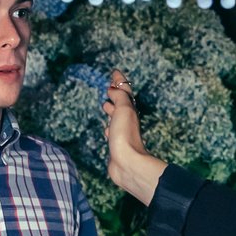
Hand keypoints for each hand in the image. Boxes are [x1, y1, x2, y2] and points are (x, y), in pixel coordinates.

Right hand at [103, 74, 164, 202]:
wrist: (128, 163)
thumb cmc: (125, 136)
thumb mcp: (124, 109)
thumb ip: (120, 97)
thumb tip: (114, 88)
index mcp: (130, 111)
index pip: (125, 92)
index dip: (120, 81)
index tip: (115, 72)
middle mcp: (128, 121)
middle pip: (122, 104)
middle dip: (116, 95)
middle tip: (109, 88)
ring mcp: (122, 134)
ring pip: (117, 118)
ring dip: (112, 110)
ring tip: (105, 105)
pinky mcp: (116, 146)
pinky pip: (113, 132)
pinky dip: (109, 126)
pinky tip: (107, 129)